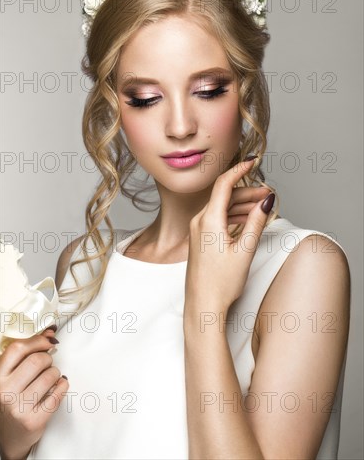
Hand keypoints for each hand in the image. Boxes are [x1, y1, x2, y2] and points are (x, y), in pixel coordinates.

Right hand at [0, 328, 68, 459]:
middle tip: (47, 364)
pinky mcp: (33, 421)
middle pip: (37, 360)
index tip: (47, 342)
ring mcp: (18, 407)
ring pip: (50, 376)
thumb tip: (50, 332)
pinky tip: (60, 386)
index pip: (18, 348)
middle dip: (48, 359)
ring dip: (55, 373)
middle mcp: (4, 392)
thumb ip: (27, 354)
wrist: (9, 437)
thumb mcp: (10, 376)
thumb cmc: (12, 399)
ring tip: (51, 378)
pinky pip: (57, 395)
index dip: (37, 341)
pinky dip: (63, 386)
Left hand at [184, 157, 274, 319]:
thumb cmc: (221, 283)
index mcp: (208, 220)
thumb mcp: (245, 251)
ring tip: (263, 206)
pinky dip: (233, 216)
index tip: (253, 162)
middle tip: (269, 194)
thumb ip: (256, 222)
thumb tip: (267, 201)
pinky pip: (217, 218)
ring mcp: (198, 230)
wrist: (202, 305)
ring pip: (221, 207)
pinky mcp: (200, 239)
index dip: (239, 170)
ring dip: (242, 204)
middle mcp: (199, 221)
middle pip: (225, 195)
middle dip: (248, 192)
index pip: (224, 184)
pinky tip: (248, 219)